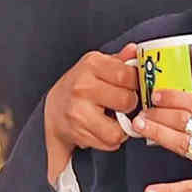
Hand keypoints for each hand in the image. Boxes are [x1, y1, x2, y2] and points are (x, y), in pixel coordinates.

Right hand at [44, 43, 138, 183]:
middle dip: (131, 104)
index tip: (134, 86)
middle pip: (127, 100)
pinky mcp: (77, 131)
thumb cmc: (82, 84)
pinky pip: (110, 141)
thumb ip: (119, 60)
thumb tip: (134, 50)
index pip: (128, 75)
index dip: (137, 83)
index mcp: (92, 64)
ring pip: (119, 127)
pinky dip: (113, 138)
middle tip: (124, 103)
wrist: (54, 108)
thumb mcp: (98, 66)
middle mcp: (82, 86)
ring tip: (116, 117)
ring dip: (123, 126)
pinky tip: (106, 128)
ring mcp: (78, 110)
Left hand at [131, 89, 191, 191]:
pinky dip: (169, 190)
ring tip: (142, 128)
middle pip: (188, 122)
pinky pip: (189, 187)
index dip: (176, 97)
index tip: (159, 94)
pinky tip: (152, 189)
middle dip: (161, 114)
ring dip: (159, 135)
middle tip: (143, 111)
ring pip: (185, 145)